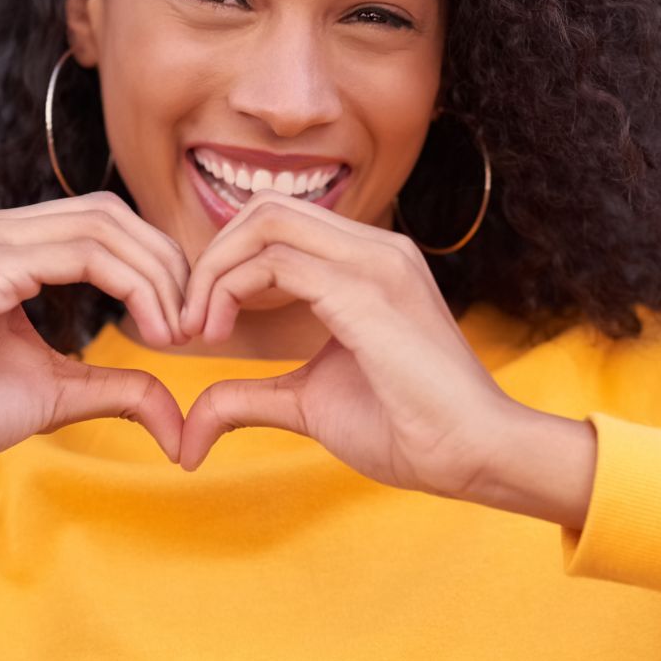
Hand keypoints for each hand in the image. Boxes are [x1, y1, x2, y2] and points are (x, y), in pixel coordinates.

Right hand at [0, 192, 192, 471]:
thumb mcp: (56, 393)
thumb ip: (117, 388)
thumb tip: (178, 420)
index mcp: (1, 245)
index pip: (101, 222)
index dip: (155, 262)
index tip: (183, 321)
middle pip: (110, 213)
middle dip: (166, 264)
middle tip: (192, 324)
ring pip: (103, 226)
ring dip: (156, 277)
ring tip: (175, 331)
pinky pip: (82, 254)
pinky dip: (131, 286)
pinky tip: (152, 329)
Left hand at [175, 188, 521, 494]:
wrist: (474, 452)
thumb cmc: (409, 428)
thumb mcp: (310, 403)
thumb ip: (251, 398)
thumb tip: (190, 430)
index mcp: (371, 263)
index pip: (279, 223)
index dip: (225, 263)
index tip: (200, 323)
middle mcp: (377, 248)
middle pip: (266, 209)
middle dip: (210, 257)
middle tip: (187, 321)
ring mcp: (375, 262)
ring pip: (265, 221)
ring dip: (213, 270)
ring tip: (197, 328)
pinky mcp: (365, 291)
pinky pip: (275, 261)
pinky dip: (228, 289)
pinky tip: (216, 334)